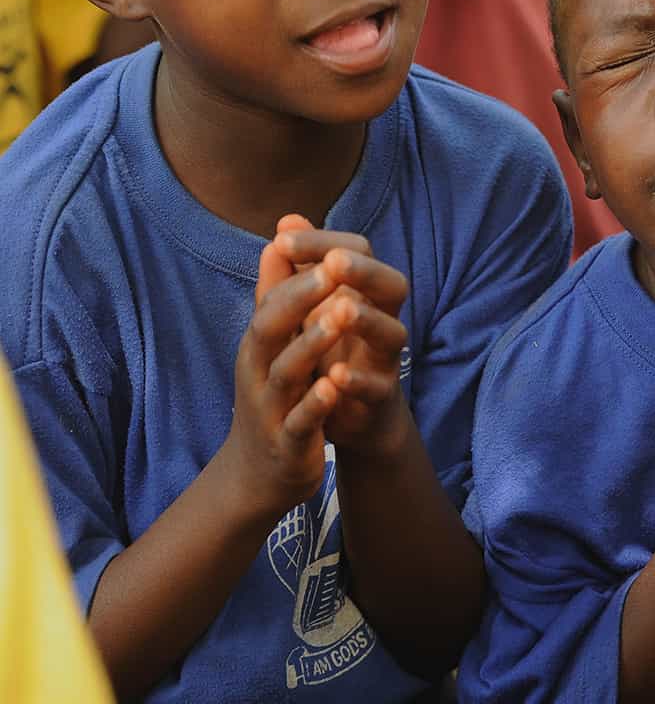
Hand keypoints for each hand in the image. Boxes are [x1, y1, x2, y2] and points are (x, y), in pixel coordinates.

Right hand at [223, 235, 349, 520]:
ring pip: (288, 370)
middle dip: (301, 296)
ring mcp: (271, 407)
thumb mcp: (273, 344)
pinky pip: (301, 420)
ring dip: (313, 341)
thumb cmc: (273, 396)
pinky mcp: (288, 443)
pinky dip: (318, 402)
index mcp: (260, 344)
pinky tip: (338, 384)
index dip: (296, 272)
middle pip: (270, 327)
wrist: (257, 476)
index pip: (272, 300)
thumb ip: (278, 291)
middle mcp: (259, 370)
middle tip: (332, 267)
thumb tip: (279, 235)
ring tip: (342, 313)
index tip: (323, 244)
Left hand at [270, 218, 412, 459]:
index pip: (357, 252)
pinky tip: (335, 376)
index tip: (283, 240)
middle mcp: (383, 319)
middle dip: (365, 271)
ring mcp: (385, 359)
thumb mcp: (308, 309)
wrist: (348, 417)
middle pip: (392, 284)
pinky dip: (358, 381)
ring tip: (342, 310)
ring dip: (368, 321)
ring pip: (393, 333)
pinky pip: (378, 386)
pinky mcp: (381, 397)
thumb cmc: (330, 353)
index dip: (324, 242)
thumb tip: (287, 219)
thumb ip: (296, 269)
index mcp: (364, 294)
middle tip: (334, 261)